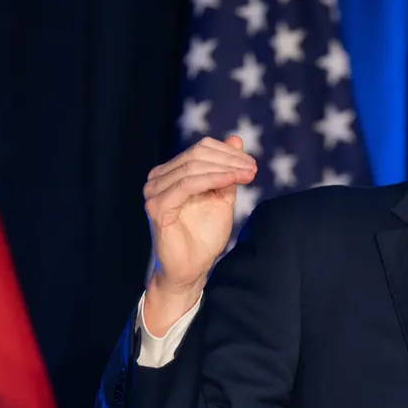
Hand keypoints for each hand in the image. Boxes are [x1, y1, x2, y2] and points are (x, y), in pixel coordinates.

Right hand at [142, 135, 256, 332]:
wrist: (190, 269)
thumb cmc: (203, 235)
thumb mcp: (221, 196)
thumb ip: (226, 170)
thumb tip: (236, 139)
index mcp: (170, 173)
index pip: (200, 149)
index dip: (228, 152)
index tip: (252, 164)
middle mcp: (158, 179)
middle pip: (197, 154)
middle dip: (230, 160)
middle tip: (253, 168)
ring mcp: (155, 192)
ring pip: (193, 167)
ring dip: (225, 168)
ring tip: (248, 174)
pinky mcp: (158, 206)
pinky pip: (188, 184)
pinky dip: (213, 179)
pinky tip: (232, 181)